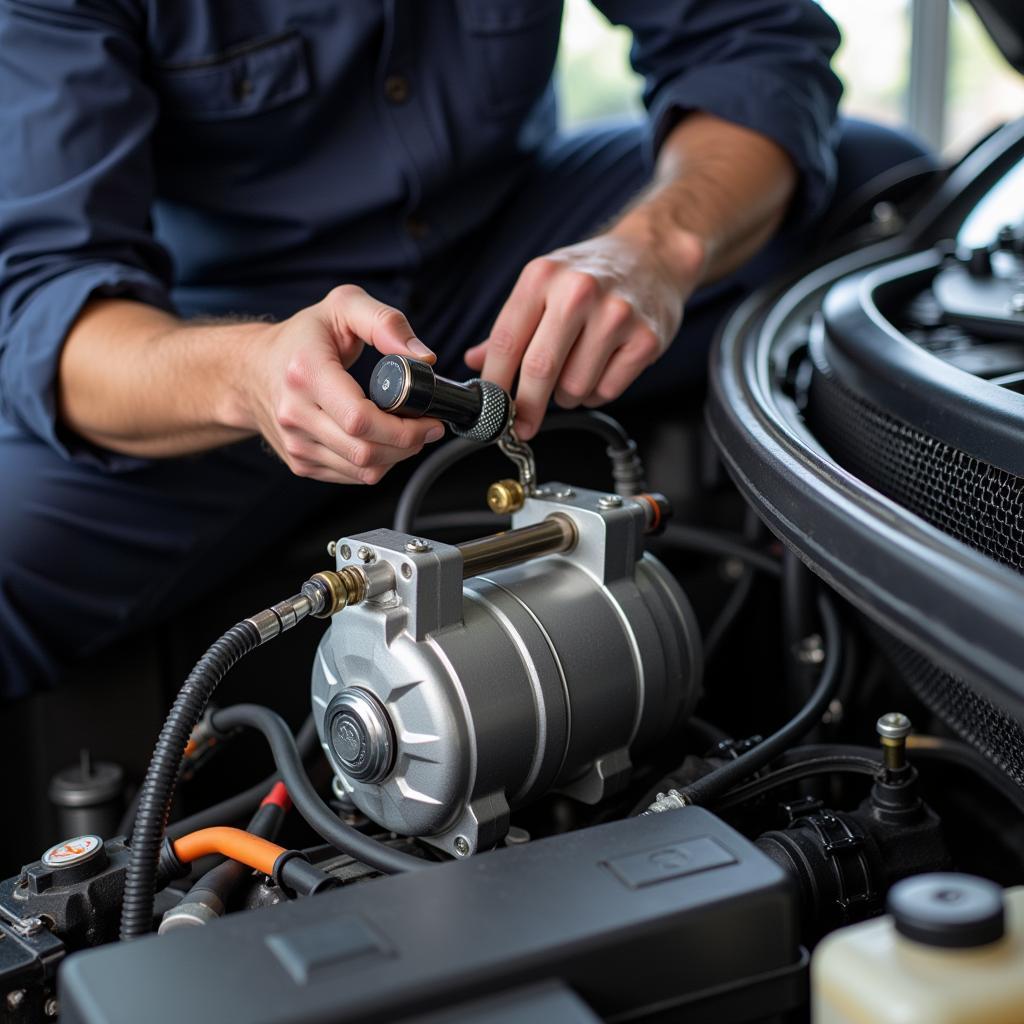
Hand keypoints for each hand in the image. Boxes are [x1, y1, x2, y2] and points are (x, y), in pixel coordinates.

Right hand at [234, 285, 444, 482]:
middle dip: (408, 444)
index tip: (430, 419)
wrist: (250, 369)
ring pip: (362, 470)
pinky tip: (382, 441)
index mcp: (306, 373)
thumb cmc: (300, 338)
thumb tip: (424, 357)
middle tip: (427, 427)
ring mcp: (296, 443)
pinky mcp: (300, 463)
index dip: (403, 428)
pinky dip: (377, 464)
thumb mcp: (342, 306)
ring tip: (407, 433)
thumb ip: (386, 322)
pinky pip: (352, 476)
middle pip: (365, 451)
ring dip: (397, 457)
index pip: (360, 419)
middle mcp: (295, 414)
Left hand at [464, 229, 701, 438]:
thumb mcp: (543, 286)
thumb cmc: (589, 276)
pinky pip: (606, 391)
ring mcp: (616, 315)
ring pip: (574, 387)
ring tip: (573, 374)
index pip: (507, 342)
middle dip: (526, 407)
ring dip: (566, 396)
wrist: (652, 256)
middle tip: (522, 426)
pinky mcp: (646, 339)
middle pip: (540, 369)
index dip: (494, 384)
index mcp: (542, 276)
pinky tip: (598, 371)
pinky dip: (596, 393)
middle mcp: (579, 291)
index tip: (489, 411)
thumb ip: (509, 327)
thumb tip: (475, 362)